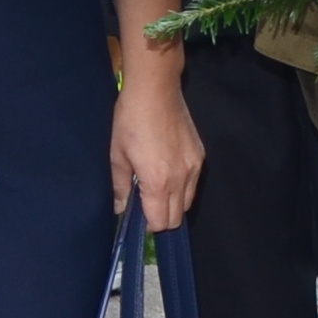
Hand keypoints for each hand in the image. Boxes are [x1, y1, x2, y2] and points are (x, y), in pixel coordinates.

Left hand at [110, 0, 203, 229]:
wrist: (156, 91)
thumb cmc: (130, 122)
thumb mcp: (117, 155)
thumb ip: (121, 187)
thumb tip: (120, 208)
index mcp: (157, 182)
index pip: (161, 222)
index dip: (149, 225)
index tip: (139, 217)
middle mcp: (180, 179)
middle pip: (178, 218)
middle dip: (162, 218)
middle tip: (147, 205)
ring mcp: (194, 167)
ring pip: (188, 202)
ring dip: (174, 204)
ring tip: (158, 189)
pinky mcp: (200, 156)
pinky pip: (194, 183)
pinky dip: (183, 187)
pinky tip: (169, 172)